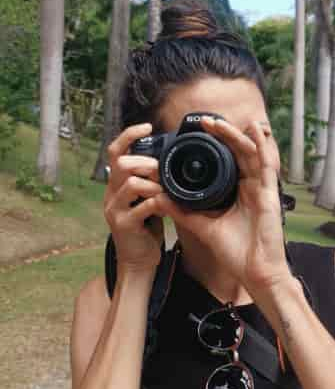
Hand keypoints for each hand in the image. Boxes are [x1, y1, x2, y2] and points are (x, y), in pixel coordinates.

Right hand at [103, 123, 169, 274]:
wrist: (138, 261)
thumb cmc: (147, 227)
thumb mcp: (147, 198)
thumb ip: (152, 180)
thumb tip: (168, 158)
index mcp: (116, 184)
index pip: (115, 151)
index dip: (129, 135)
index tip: (148, 127)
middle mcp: (111, 194)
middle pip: (121, 163)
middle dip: (146, 163)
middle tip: (163, 172)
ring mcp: (114, 209)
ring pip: (131, 183)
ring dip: (154, 183)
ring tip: (166, 191)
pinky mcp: (124, 225)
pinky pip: (142, 207)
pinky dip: (159, 202)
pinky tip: (168, 206)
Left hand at [159, 117, 290, 293]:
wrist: (255, 271)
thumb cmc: (236, 252)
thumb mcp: (204, 227)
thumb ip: (184, 212)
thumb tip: (159, 197)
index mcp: (236, 193)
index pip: (226, 163)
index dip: (215, 147)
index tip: (197, 134)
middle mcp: (250, 187)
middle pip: (237, 154)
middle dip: (223, 136)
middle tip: (205, 122)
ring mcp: (261, 189)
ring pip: (250, 154)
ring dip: (237, 136)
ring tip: (220, 122)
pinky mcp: (270, 193)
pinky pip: (267, 165)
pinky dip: (262, 146)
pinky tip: (255, 130)